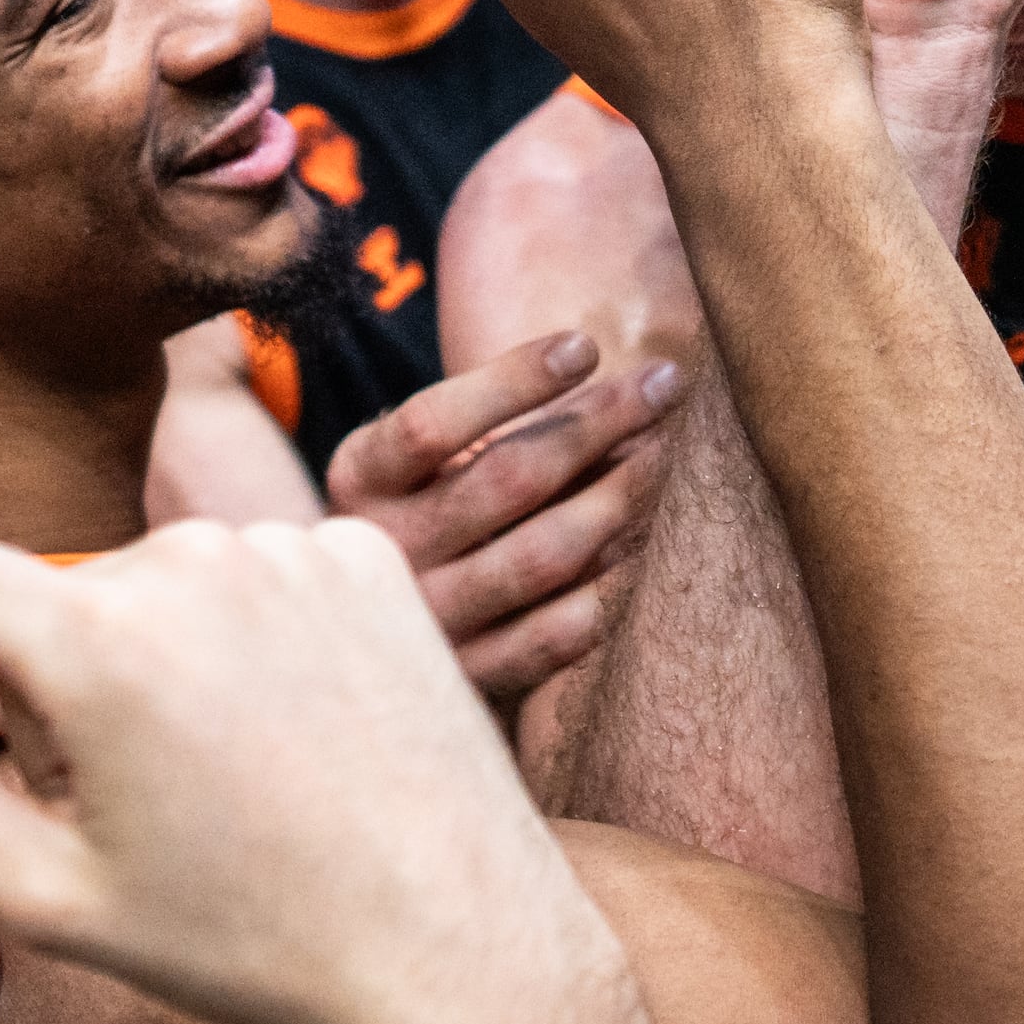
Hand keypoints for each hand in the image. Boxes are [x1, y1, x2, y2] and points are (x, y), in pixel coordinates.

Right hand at [0, 521, 606, 1023]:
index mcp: (92, 635)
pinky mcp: (368, 554)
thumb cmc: (236, 938)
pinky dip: (248, 641)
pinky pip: (256, 577)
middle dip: (52, 681)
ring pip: (159, 584)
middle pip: (54, 592)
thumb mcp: (36, 893)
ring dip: (153, 660)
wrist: (446, 947)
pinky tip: (292, 735)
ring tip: (218, 778)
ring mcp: (292, 545)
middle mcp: (191, 558)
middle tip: (119, 803)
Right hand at [329, 333, 679, 699]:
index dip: (513, 381)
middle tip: (663, 382)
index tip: (584, 346)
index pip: (432, 424)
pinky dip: (608, 585)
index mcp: (360, 478)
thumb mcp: (424, 460)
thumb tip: (621, 387)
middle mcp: (385, 552)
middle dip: (599, 422)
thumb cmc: (424, 516)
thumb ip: (496, 422)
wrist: (376, 645)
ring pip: (542, 555)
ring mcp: (428, 621)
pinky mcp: (471, 678)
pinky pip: (557, 633)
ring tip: (661, 455)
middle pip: (508, 479)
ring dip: (618, 497)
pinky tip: (642, 543)